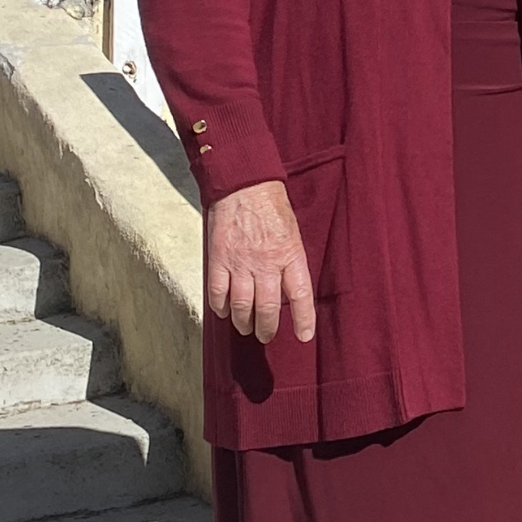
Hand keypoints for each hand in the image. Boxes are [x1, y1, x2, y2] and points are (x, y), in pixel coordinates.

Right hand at [206, 180, 315, 344]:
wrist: (244, 183)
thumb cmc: (271, 206)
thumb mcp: (293, 232)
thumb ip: (291, 260)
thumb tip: (289, 289)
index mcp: (290, 255)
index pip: (300, 296)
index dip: (303, 320)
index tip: (304, 337)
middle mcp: (266, 263)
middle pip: (268, 308)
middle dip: (268, 328)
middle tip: (266, 336)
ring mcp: (240, 263)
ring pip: (242, 306)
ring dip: (244, 322)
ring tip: (246, 328)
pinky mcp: (219, 259)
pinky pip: (218, 293)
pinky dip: (221, 307)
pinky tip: (224, 311)